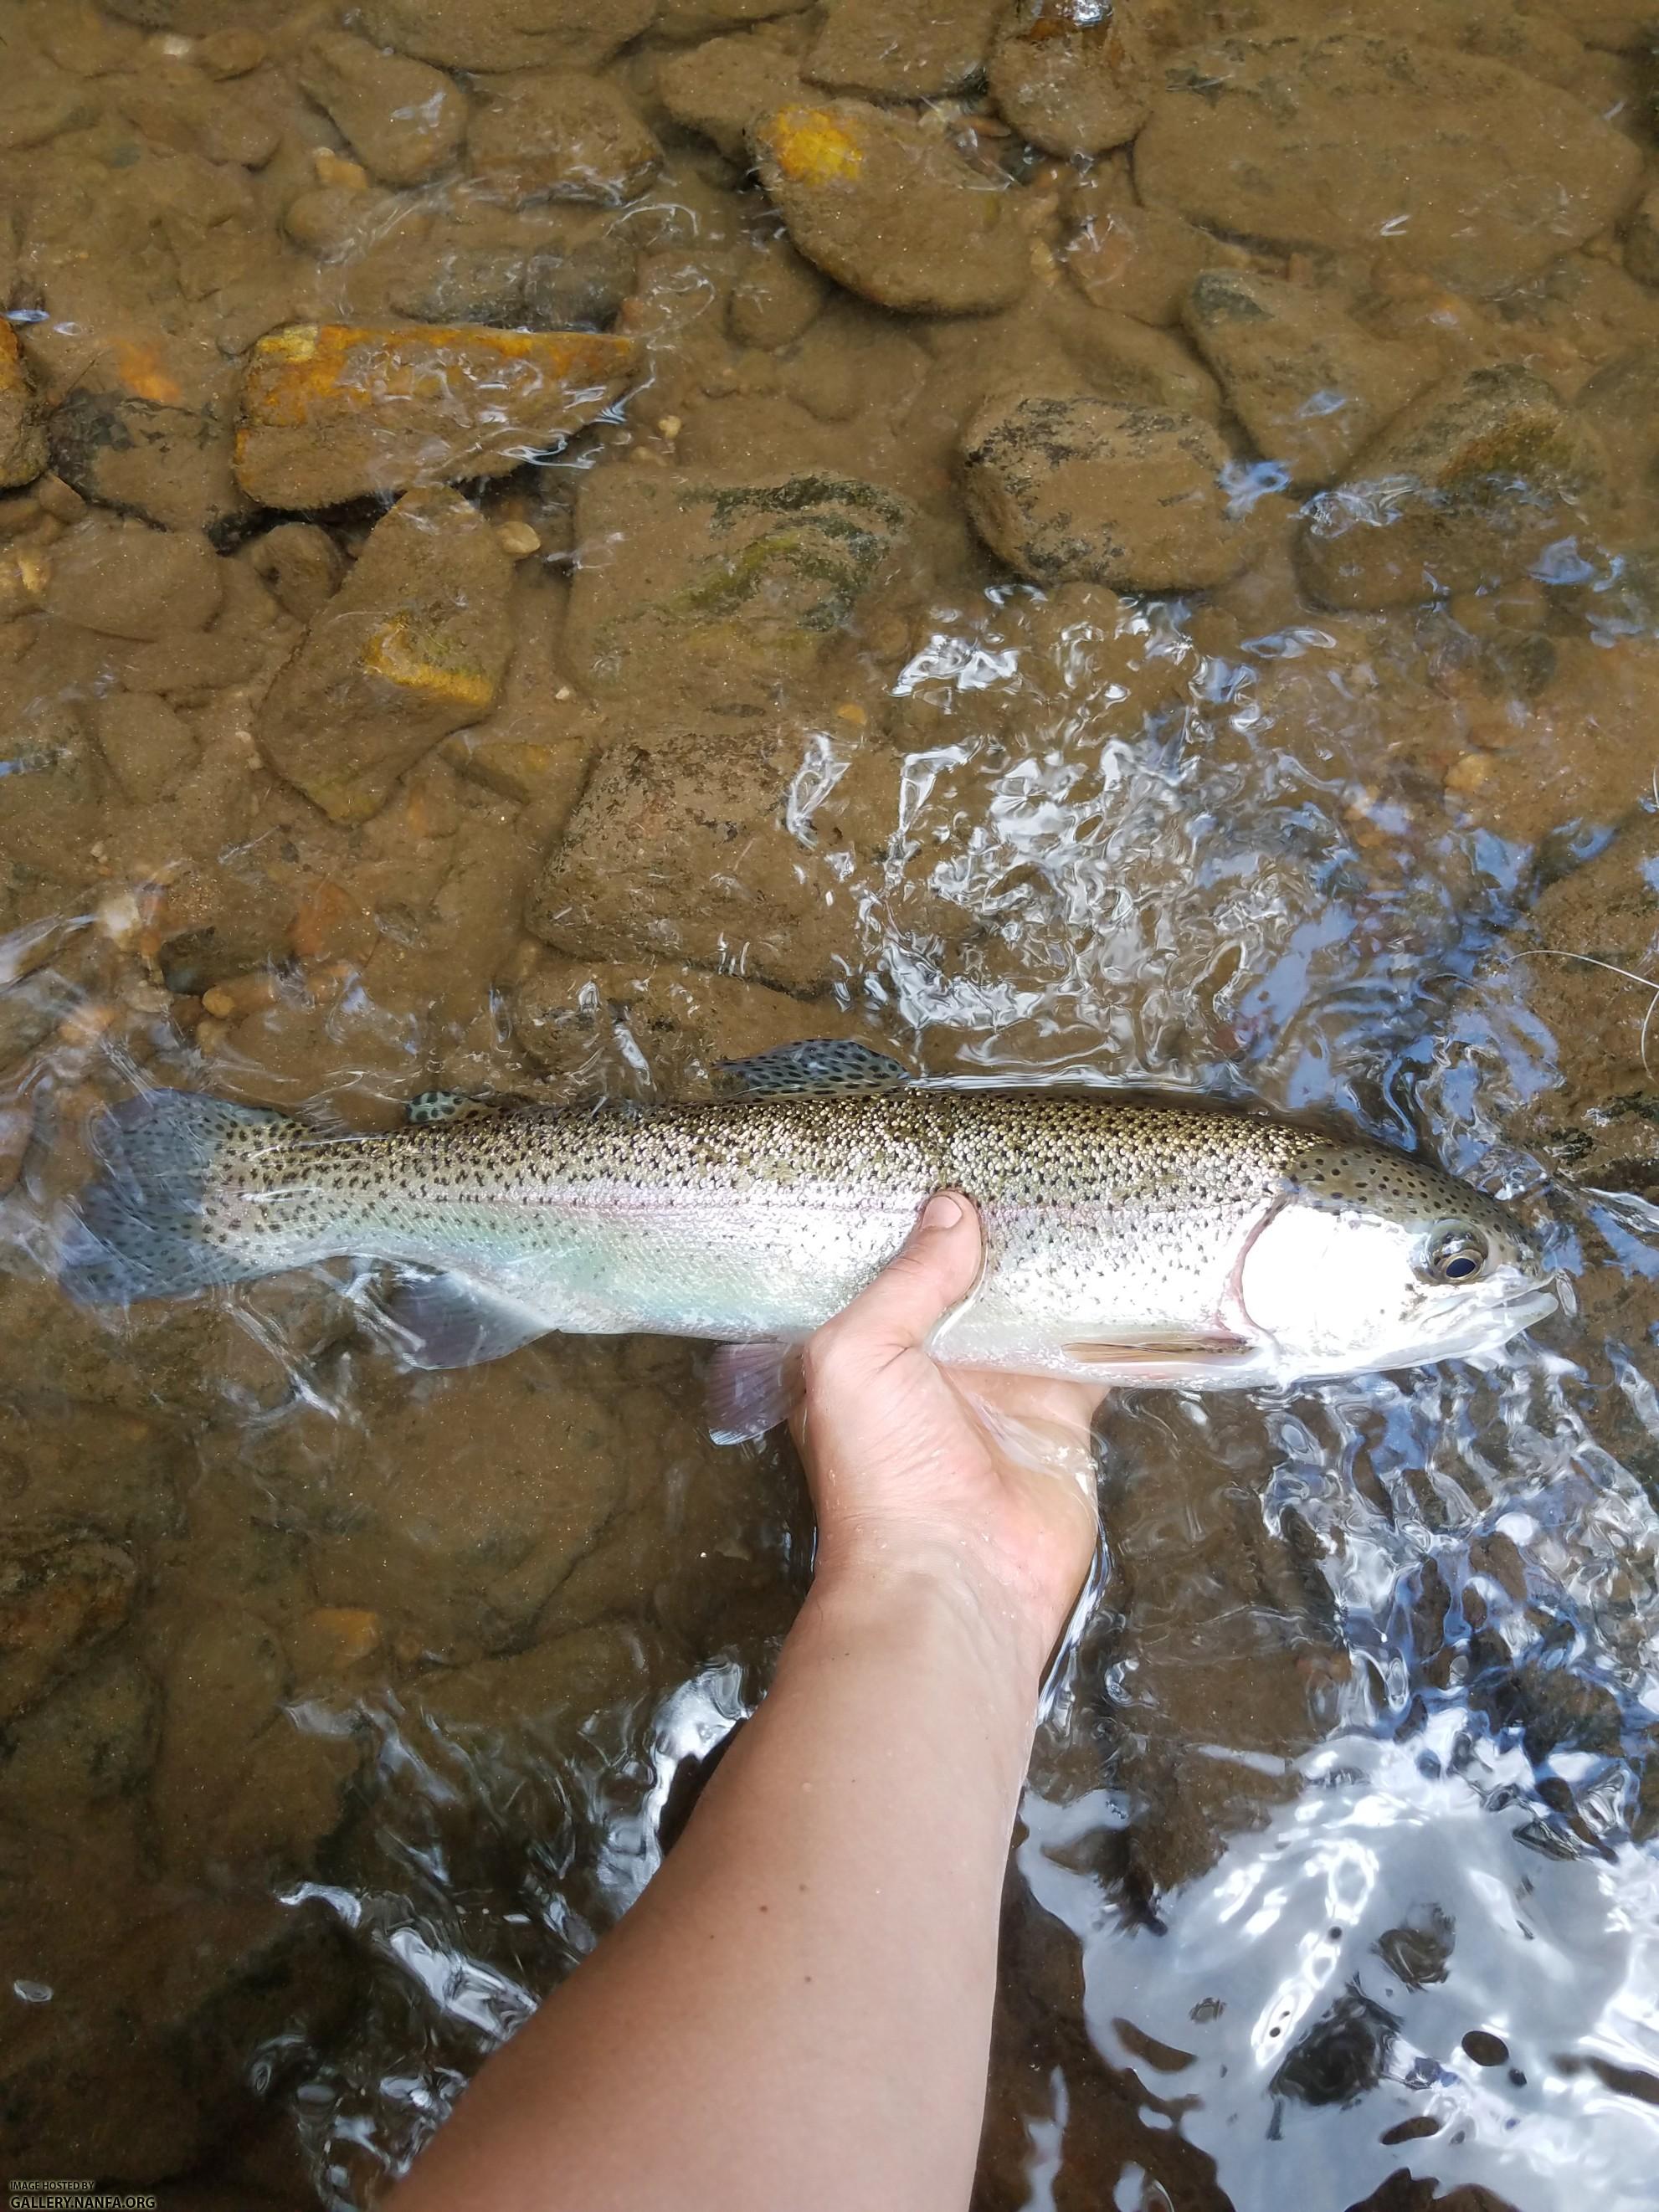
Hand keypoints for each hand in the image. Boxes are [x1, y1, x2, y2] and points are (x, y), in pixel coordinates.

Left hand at [793, 1192, 1102, 1679]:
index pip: (890, 1268)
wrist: (956, 1579)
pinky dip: (1112, 1316)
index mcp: (868, 1349)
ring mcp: (1000, 1389)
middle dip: (994, 1229)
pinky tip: (1133, 1260)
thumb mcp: (856, 1357)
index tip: (945, 1153)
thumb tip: (951, 1210)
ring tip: (1086, 1186)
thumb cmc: (882, 1475)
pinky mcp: (1061, 1415)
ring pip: (1032, 1306)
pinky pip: (1091, 1353)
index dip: (913, 1219)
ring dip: (1056, 1262)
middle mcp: (932, 1364)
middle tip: (1032, 1157)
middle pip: (968, 1279)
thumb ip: (903, 1281)